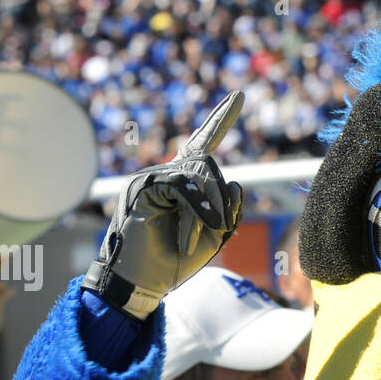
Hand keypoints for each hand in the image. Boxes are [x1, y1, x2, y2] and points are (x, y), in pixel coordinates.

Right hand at [82, 91, 244, 318]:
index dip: (221, 119)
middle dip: (223, 200)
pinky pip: (184, 186)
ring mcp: (153, 177)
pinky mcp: (144, 186)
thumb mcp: (214, 235)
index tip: (240, 95)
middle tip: (219, 230)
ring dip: (210, 210)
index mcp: (184, 183)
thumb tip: (238, 184)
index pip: (204, 142)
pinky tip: (196, 234)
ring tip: (196, 239)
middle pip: (211, 165)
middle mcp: (168, 174)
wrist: (140, 284)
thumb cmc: (173, 262)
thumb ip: (230, 210)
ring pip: (200, 173)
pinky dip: (197, 211)